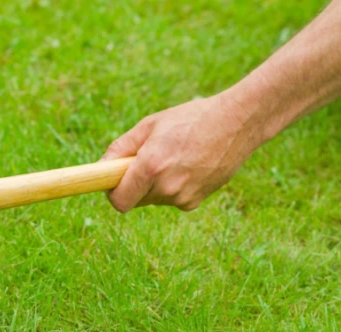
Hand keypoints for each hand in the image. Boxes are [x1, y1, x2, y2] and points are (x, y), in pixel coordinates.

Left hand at [103, 92, 261, 211]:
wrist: (238, 123)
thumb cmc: (190, 119)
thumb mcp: (151, 125)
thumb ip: (121, 148)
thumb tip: (101, 166)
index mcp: (151, 167)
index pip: (119, 201)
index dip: (113, 194)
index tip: (113, 184)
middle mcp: (166, 187)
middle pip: (135, 199)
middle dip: (135, 184)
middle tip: (148, 160)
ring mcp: (181, 198)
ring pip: (154, 199)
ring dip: (155, 184)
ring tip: (174, 158)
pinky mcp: (194, 202)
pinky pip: (172, 199)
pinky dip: (173, 187)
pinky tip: (189, 166)